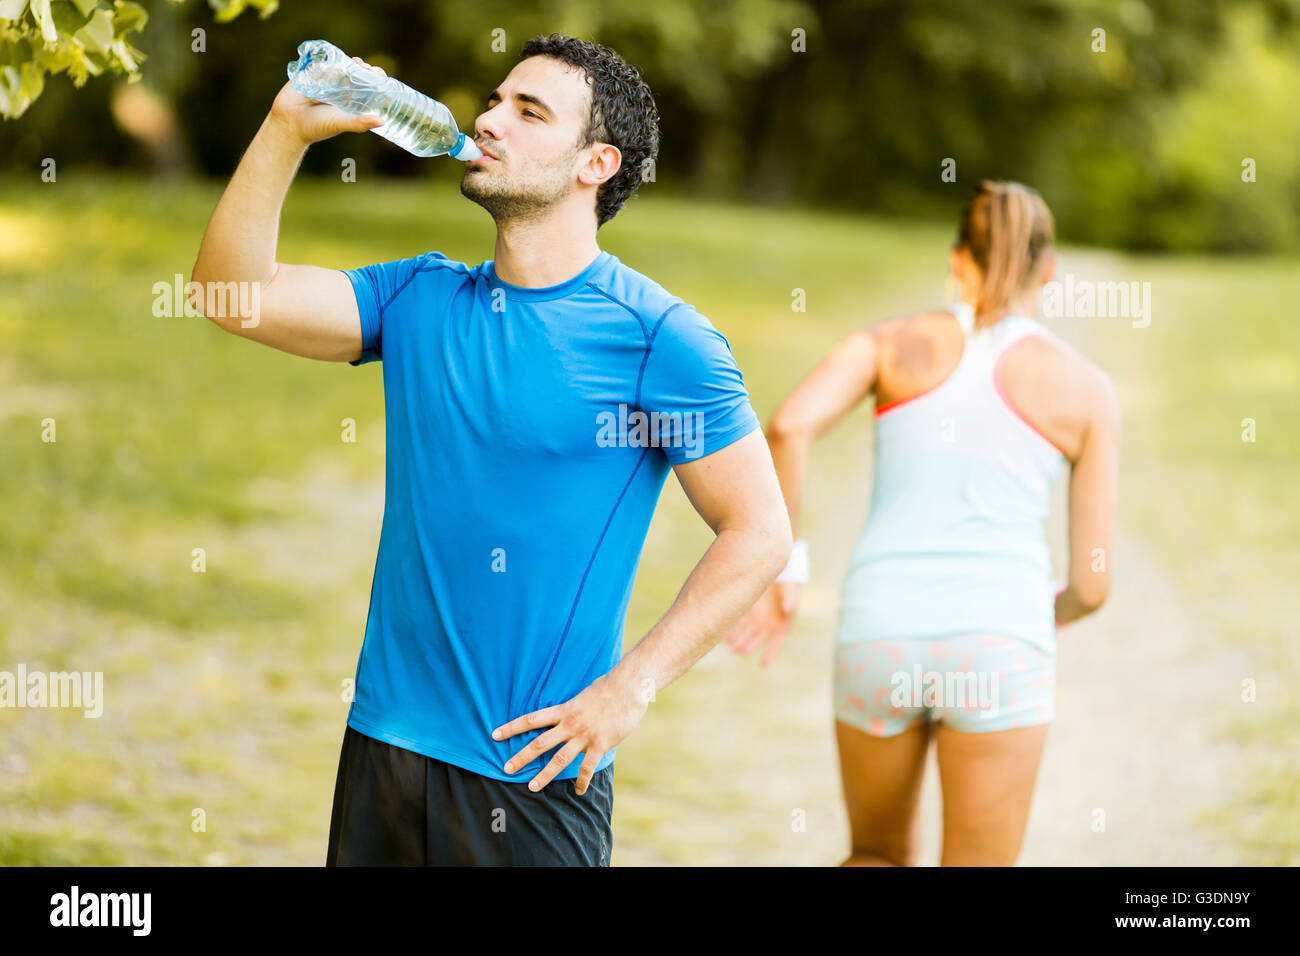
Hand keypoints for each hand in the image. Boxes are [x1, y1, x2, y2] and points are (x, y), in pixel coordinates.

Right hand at [269, 56, 385, 146]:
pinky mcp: (311, 74)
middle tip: (367, 67)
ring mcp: (326, 81)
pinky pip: (322, 63)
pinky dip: (330, 59)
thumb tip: (381, 122)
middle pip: (355, 75)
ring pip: (341, 67)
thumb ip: (358, 123)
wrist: (289, 122)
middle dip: (363, 69)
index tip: (378, 74)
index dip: (374, 80)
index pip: (366, 88)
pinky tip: (337, 58)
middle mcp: (340, 91)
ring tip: (357, 62)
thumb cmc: (317, 127)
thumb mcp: (340, 123)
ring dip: (350, 63)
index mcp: (349, 102)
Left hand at [493, 670, 649, 793]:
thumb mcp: (583, 694)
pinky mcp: (600, 744)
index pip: (531, 719)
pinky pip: (587, 768)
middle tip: (506, 769)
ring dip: (545, 775)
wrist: (629, 687)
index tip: (494, 734)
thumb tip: (566, 711)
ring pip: (559, 759)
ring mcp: (584, 735)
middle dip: (521, 757)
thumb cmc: (608, 688)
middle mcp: (570, 724)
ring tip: (532, 787)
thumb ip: (572, 707)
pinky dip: (582, 781)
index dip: (511, 727)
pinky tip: (579, 791)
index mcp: (563, 709)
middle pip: (540, 742)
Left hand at [726, 581, 798, 666]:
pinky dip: (733, 629)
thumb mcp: (790, 588)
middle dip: (749, 645)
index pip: (778, 642)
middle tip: (740, 651)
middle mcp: (769, 623)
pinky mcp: (748, 610)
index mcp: (783, 623)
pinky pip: (740, 623)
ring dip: (739, 641)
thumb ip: (789, 598)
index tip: (764, 664)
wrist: (773, 570)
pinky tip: (726, 636)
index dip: (771, 653)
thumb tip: (787, 609)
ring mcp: (758, 618)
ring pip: (747, 633)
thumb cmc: (787, 581)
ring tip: (731, 647)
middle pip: (758, 638)